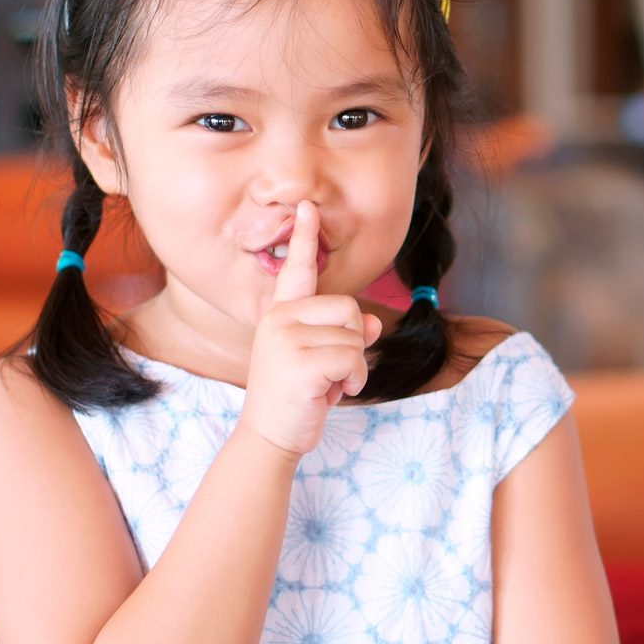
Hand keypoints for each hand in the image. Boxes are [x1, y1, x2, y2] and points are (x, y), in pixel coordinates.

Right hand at [238, 200, 381, 458]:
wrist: (269, 436)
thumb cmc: (296, 397)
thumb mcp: (324, 361)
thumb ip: (346, 336)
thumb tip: (374, 324)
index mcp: (281, 314)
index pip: (298, 270)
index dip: (306, 238)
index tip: (308, 206)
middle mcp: (279, 318)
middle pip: (349, 307)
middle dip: (353, 343)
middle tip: (329, 371)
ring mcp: (286, 337)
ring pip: (354, 336)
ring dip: (353, 367)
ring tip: (326, 385)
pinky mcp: (300, 360)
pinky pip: (353, 358)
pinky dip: (353, 380)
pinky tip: (331, 394)